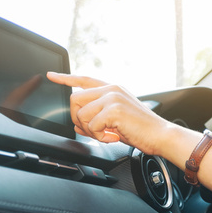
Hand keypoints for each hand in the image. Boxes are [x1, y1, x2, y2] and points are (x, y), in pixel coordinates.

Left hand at [46, 72, 171, 154]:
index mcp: (113, 89)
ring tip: (106, 135)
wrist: (160, 135)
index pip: (84, 79)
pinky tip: (113, 137)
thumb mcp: (117, 118)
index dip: (65, 78)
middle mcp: (111, 89)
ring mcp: (112, 98)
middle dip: (77, 119)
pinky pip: (91, 125)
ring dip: (90, 130)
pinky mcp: (114, 109)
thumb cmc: (142, 129)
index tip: (51, 75)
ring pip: (81, 114)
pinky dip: (99, 137)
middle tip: (92, 130)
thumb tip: (78, 123)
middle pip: (75, 99)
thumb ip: (98, 115)